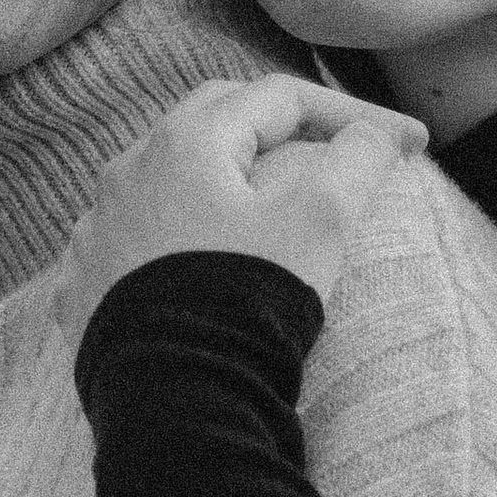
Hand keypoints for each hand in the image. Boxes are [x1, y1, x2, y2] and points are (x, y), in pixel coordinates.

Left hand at [54, 77, 425, 347]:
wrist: (170, 398)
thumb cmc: (246, 299)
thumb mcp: (321, 221)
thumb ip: (357, 161)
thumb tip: (376, 138)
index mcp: (186, 143)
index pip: (280, 98)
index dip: (353, 114)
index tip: (411, 148)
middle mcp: (129, 172)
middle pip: (215, 120)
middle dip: (280, 126)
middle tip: (334, 149)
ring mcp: (98, 228)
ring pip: (168, 176)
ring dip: (221, 178)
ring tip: (266, 203)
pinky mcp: (84, 281)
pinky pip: (136, 234)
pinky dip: (179, 231)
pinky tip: (202, 257)